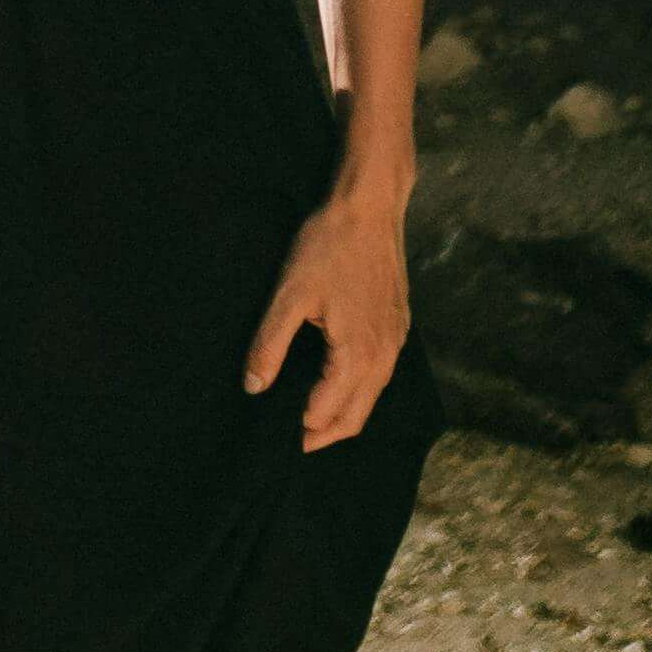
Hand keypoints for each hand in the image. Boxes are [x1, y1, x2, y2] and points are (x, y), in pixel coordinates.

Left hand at [242, 186, 410, 448]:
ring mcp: (396, 343)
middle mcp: (384, 357)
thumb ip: (269, 345)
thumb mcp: (288, 295)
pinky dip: (359, 392)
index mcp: (357, 355)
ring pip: (371, 398)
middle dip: (324, 435)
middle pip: (356, 417)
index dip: (299, 428)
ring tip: (310, 422)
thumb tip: (253, 387)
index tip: (274, 436)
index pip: (326, 412)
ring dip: (343, 415)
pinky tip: (337, 384)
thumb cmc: (327, 246)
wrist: (369, 208)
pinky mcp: (398, 328)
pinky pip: (381, 376)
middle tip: (293, 444)